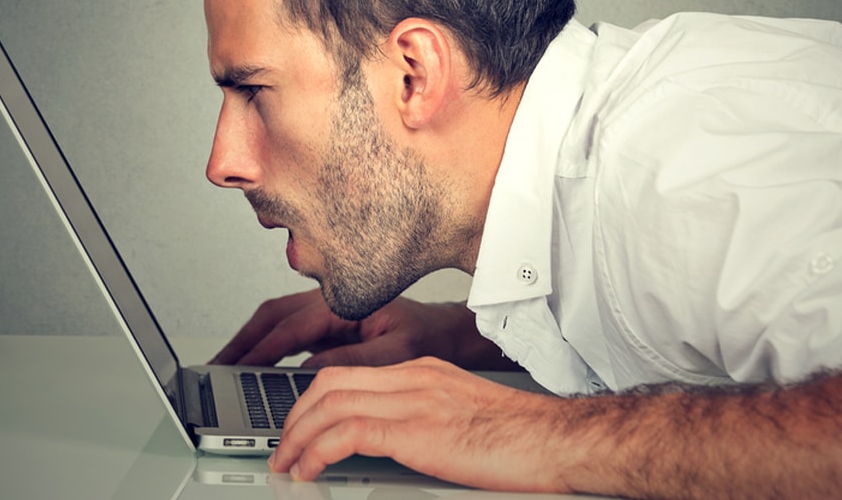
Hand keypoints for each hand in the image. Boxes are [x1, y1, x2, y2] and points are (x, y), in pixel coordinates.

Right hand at [211, 289, 512, 368]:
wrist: (446, 334)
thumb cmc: (427, 337)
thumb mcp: (395, 353)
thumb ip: (353, 360)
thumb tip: (309, 371)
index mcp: (344, 304)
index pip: (290, 327)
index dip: (260, 349)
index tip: (237, 368)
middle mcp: (331, 303)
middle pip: (271, 317)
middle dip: (241, 340)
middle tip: (215, 366)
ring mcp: (327, 313)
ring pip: (275, 321)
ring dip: (249, 341)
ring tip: (225, 366)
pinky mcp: (328, 327)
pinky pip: (287, 332)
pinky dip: (265, 346)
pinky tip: (254, 365)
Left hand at [268, 357, 574, 492]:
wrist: (558, 440)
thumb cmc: (523, 438)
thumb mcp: (464, 418)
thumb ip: (426, 420)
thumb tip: (394, 445)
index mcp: (424, 373)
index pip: (351, 373)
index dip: (313, 399)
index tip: (300, 426)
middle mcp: (415, 378)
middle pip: (330, 381)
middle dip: (295, 415)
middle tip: (282, 446)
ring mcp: (416, 400)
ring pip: (330, 404)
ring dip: (298, 436)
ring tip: (287, 463)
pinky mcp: (418, 430)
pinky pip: (348, 433)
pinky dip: (317, 451)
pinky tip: (310, 469)